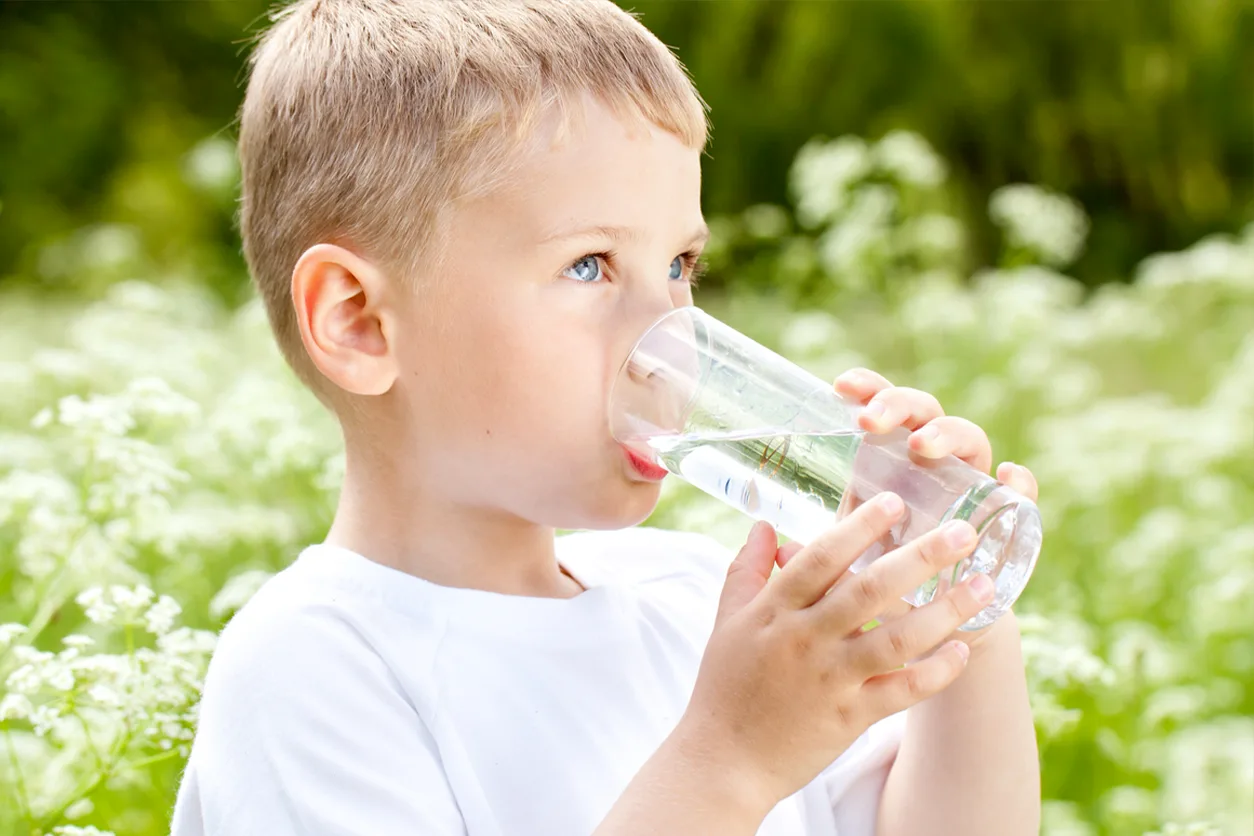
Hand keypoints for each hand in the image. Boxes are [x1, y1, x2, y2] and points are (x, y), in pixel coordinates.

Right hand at [679, 494, 993, 811]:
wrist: (723, 760)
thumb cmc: (725, 685)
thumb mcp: (726, 620)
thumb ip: (746, 569)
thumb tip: (765, 526)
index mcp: (774, 609)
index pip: (821, 557)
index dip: (859, 526)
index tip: (896, 500)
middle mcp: (805, 639)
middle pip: (869, 590)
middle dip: (920, 557)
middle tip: (963, 531)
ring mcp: (830, 679)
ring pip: (896, 640)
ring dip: (945, 611)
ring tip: (984, 586)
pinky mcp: (849, 717)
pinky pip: (902, 692)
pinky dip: (936, 672)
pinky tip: (964, 650)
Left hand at [829, 367, 1038, 648]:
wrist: (929, 629)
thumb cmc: (880, 586)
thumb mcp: (844, 567)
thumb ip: (816, 555)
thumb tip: (773, 545)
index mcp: (890, 461)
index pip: (883, 408)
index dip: (868, 388)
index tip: (841, 386)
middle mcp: (932, 464)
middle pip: (924, 413)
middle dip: (898, 406)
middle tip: (869, 420)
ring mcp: (970, 486)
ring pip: (970, 440)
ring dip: (947, 433)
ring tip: (919, 445)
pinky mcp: (1003, 519)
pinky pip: (1020, 493)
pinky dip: (1021, 482)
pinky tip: (1008, 474)